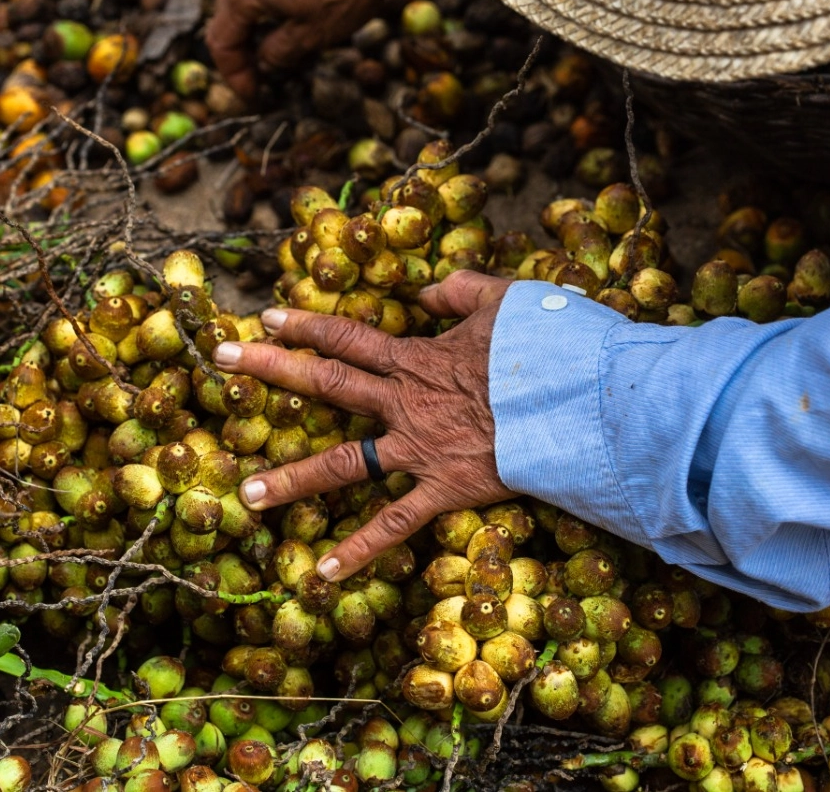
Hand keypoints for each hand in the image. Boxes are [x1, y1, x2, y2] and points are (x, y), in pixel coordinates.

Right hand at [206, 0, 442, 98]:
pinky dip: (273, 2)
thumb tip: (266, 62)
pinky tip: (299, 14)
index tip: (253, 94)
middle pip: (230, 14)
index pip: (221, 40)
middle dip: (243, 51)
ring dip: (258, 26)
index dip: (234, 74)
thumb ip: (280, 53)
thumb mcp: (314, 34)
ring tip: (283, 49)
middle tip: (262, 77)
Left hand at [212, 271, 515, 580]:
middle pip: (326, 384)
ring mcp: (418, 449)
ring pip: (344, 464)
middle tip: (221, 360)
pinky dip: (361, 548)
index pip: (347, 338)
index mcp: (416, 358)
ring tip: (246, 494)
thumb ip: (458, 289)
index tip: (266, 317)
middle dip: (271, 369)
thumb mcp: (503, 299)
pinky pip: (395, 522)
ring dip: (294, 479)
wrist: (576, 400)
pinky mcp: (442, 488)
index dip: (305, 326)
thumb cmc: (543, 346)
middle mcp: (404, 403)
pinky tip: (324, 573)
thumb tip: (423, 291)